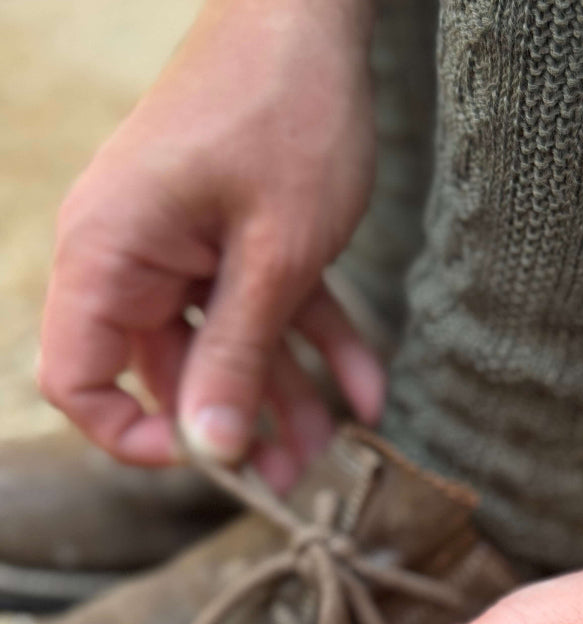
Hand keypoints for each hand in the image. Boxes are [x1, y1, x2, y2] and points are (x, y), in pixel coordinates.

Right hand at [39, 0, 381, 480]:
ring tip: (335, 450)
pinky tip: (367, 389)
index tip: (204, 456)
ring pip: (229, 345)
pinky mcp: (234, 238)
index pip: (79, 377)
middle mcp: (133, 255)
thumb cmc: (288, 117)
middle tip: (293, 482)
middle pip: (169, 371)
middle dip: (236, 427)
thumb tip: (210, 448)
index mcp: (109, 255)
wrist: (314, 15)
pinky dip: (316, 342)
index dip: (131, 432)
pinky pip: (269, 307)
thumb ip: (237, 357)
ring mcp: (185, 246)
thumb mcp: (274, 257)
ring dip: (284, 397)